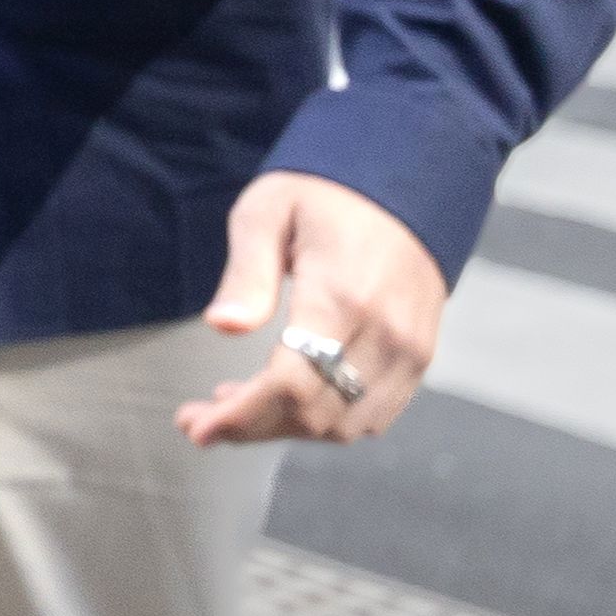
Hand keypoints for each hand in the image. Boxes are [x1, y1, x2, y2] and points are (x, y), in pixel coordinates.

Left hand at [178, 173, 448, 446]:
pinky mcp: (419, 357)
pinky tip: (283, 400)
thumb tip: (222, 326)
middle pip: (314, 413)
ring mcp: (410, 350)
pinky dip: (324, 421)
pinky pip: (372, 414)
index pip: (291, 384)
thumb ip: (246, 274)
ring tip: (235, 404)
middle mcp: (386, 333)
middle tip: (200, 420)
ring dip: (285, 428)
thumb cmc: (324, 197)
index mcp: (343, 296)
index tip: (196, 426)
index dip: (241, 416)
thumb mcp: (267, 213)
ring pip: (344, 424)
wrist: (400, 187)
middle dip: (251, 427)